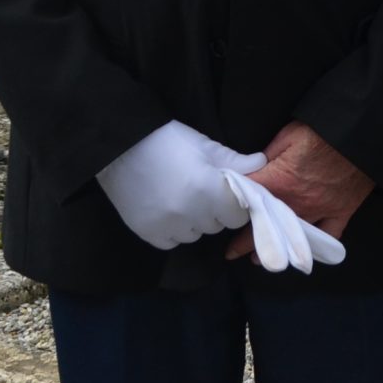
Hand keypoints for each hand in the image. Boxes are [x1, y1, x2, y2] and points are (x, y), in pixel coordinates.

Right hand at [95, 121, 265, 249]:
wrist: (120, 146)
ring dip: (194, 221)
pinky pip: (171, 242)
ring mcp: (167, 226)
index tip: (226, 191)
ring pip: (195, 234)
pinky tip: (167, 209)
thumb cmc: (167, 140)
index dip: (235, 202)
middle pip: (217, 225)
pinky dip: (173, 230)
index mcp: (209, 191)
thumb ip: (236, 161)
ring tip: (182, 197)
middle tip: (202, 190)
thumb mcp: (205, 146)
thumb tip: (262, 164)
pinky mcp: (147, 233)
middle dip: (215, 210)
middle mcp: (190, 214)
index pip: (238, 215)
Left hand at [223, 122, 374, 261]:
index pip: (248, 198)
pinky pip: (327, 236)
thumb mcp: (288, 135)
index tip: (221, 213)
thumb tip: (253, 168)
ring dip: (275, 248)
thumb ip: (268, 155)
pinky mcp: (341, 211)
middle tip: (231, 253)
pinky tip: (305, 253)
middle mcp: (296, 203)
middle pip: (266, 226)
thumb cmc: (321, 132)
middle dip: (245, 241)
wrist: (360, 135)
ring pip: (291, 237)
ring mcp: (319, 210)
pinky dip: (316, 246)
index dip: (232, 205)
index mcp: (278, 183)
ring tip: (260, 259)